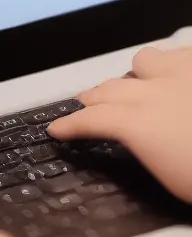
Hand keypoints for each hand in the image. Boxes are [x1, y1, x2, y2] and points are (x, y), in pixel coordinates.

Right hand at [48, 46, 191, 201]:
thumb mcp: (174, 181)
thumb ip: (148, 152)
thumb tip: (141, 144)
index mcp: (140, 122)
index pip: (90, 118)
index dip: (69, 124)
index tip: (58, 129)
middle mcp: (158, 90)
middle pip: (110, 87)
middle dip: (94, 97)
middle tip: (87, 105)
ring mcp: (186, 73)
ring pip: (145, 61)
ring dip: (137, 75)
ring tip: (140, 86)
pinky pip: (182, 55)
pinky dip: (176, 67)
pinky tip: (182, 79)